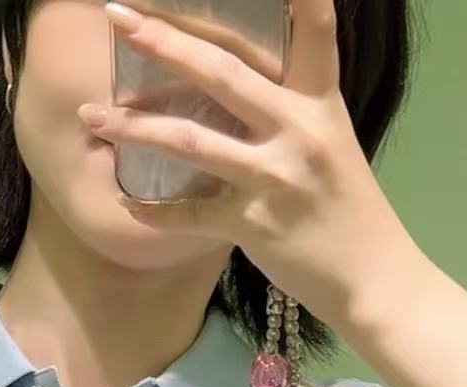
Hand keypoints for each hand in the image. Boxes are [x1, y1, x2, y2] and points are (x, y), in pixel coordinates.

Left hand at [86, 0, 426, 336]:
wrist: (374, 280)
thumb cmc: (348, 212)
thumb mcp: (332, 145)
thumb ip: (292, 112)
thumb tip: (238, 89)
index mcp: (320, 103)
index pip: (314, 32)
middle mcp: (297, 130)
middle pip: (221, 72)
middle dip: (164, 41)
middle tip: (119, 16)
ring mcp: (273, 177)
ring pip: (190, 140)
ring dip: (134, 126)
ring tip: (92, 116)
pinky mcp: (253, 225)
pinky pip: (189, 215)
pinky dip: (153, 210)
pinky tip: (125, 201)